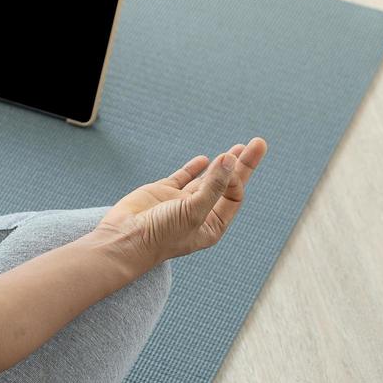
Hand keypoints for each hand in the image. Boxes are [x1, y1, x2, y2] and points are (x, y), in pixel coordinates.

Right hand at [94, 137, 268, 270]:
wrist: (124, 239)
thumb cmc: (162, 235)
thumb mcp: (193, 211)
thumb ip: (213, 185)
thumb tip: (230, 159)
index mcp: (211, 226)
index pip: (233, 197)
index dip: (236, 178)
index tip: (229, 166)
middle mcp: (199, 213)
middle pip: (227, 184)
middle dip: (242, 164)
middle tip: (258, 143)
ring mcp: (181, 201)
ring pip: (207, 178)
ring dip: (222, 163)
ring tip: (239, 147)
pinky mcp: (163, 192)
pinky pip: (183, 177)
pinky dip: (194, 168)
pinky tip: (205, 159)